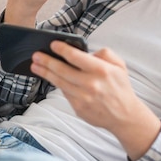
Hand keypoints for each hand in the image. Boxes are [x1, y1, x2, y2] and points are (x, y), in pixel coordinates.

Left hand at [30, 42, 160, 160]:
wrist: (124, 115)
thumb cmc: (121, 88)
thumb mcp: (120, 66)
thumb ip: (105, 54)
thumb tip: (88, 52)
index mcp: (101, 70)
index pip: (76, 57)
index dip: (62, 49)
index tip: (53, 45)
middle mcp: (90, 83)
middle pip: (62, 69)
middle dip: (47, 61)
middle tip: (36, 55)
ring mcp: (83, 97)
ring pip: (59, 82)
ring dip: (45, 73)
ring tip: (36, 66)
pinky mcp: (78, 107)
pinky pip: (64, 93)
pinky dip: (57, 84)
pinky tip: (51, 78)